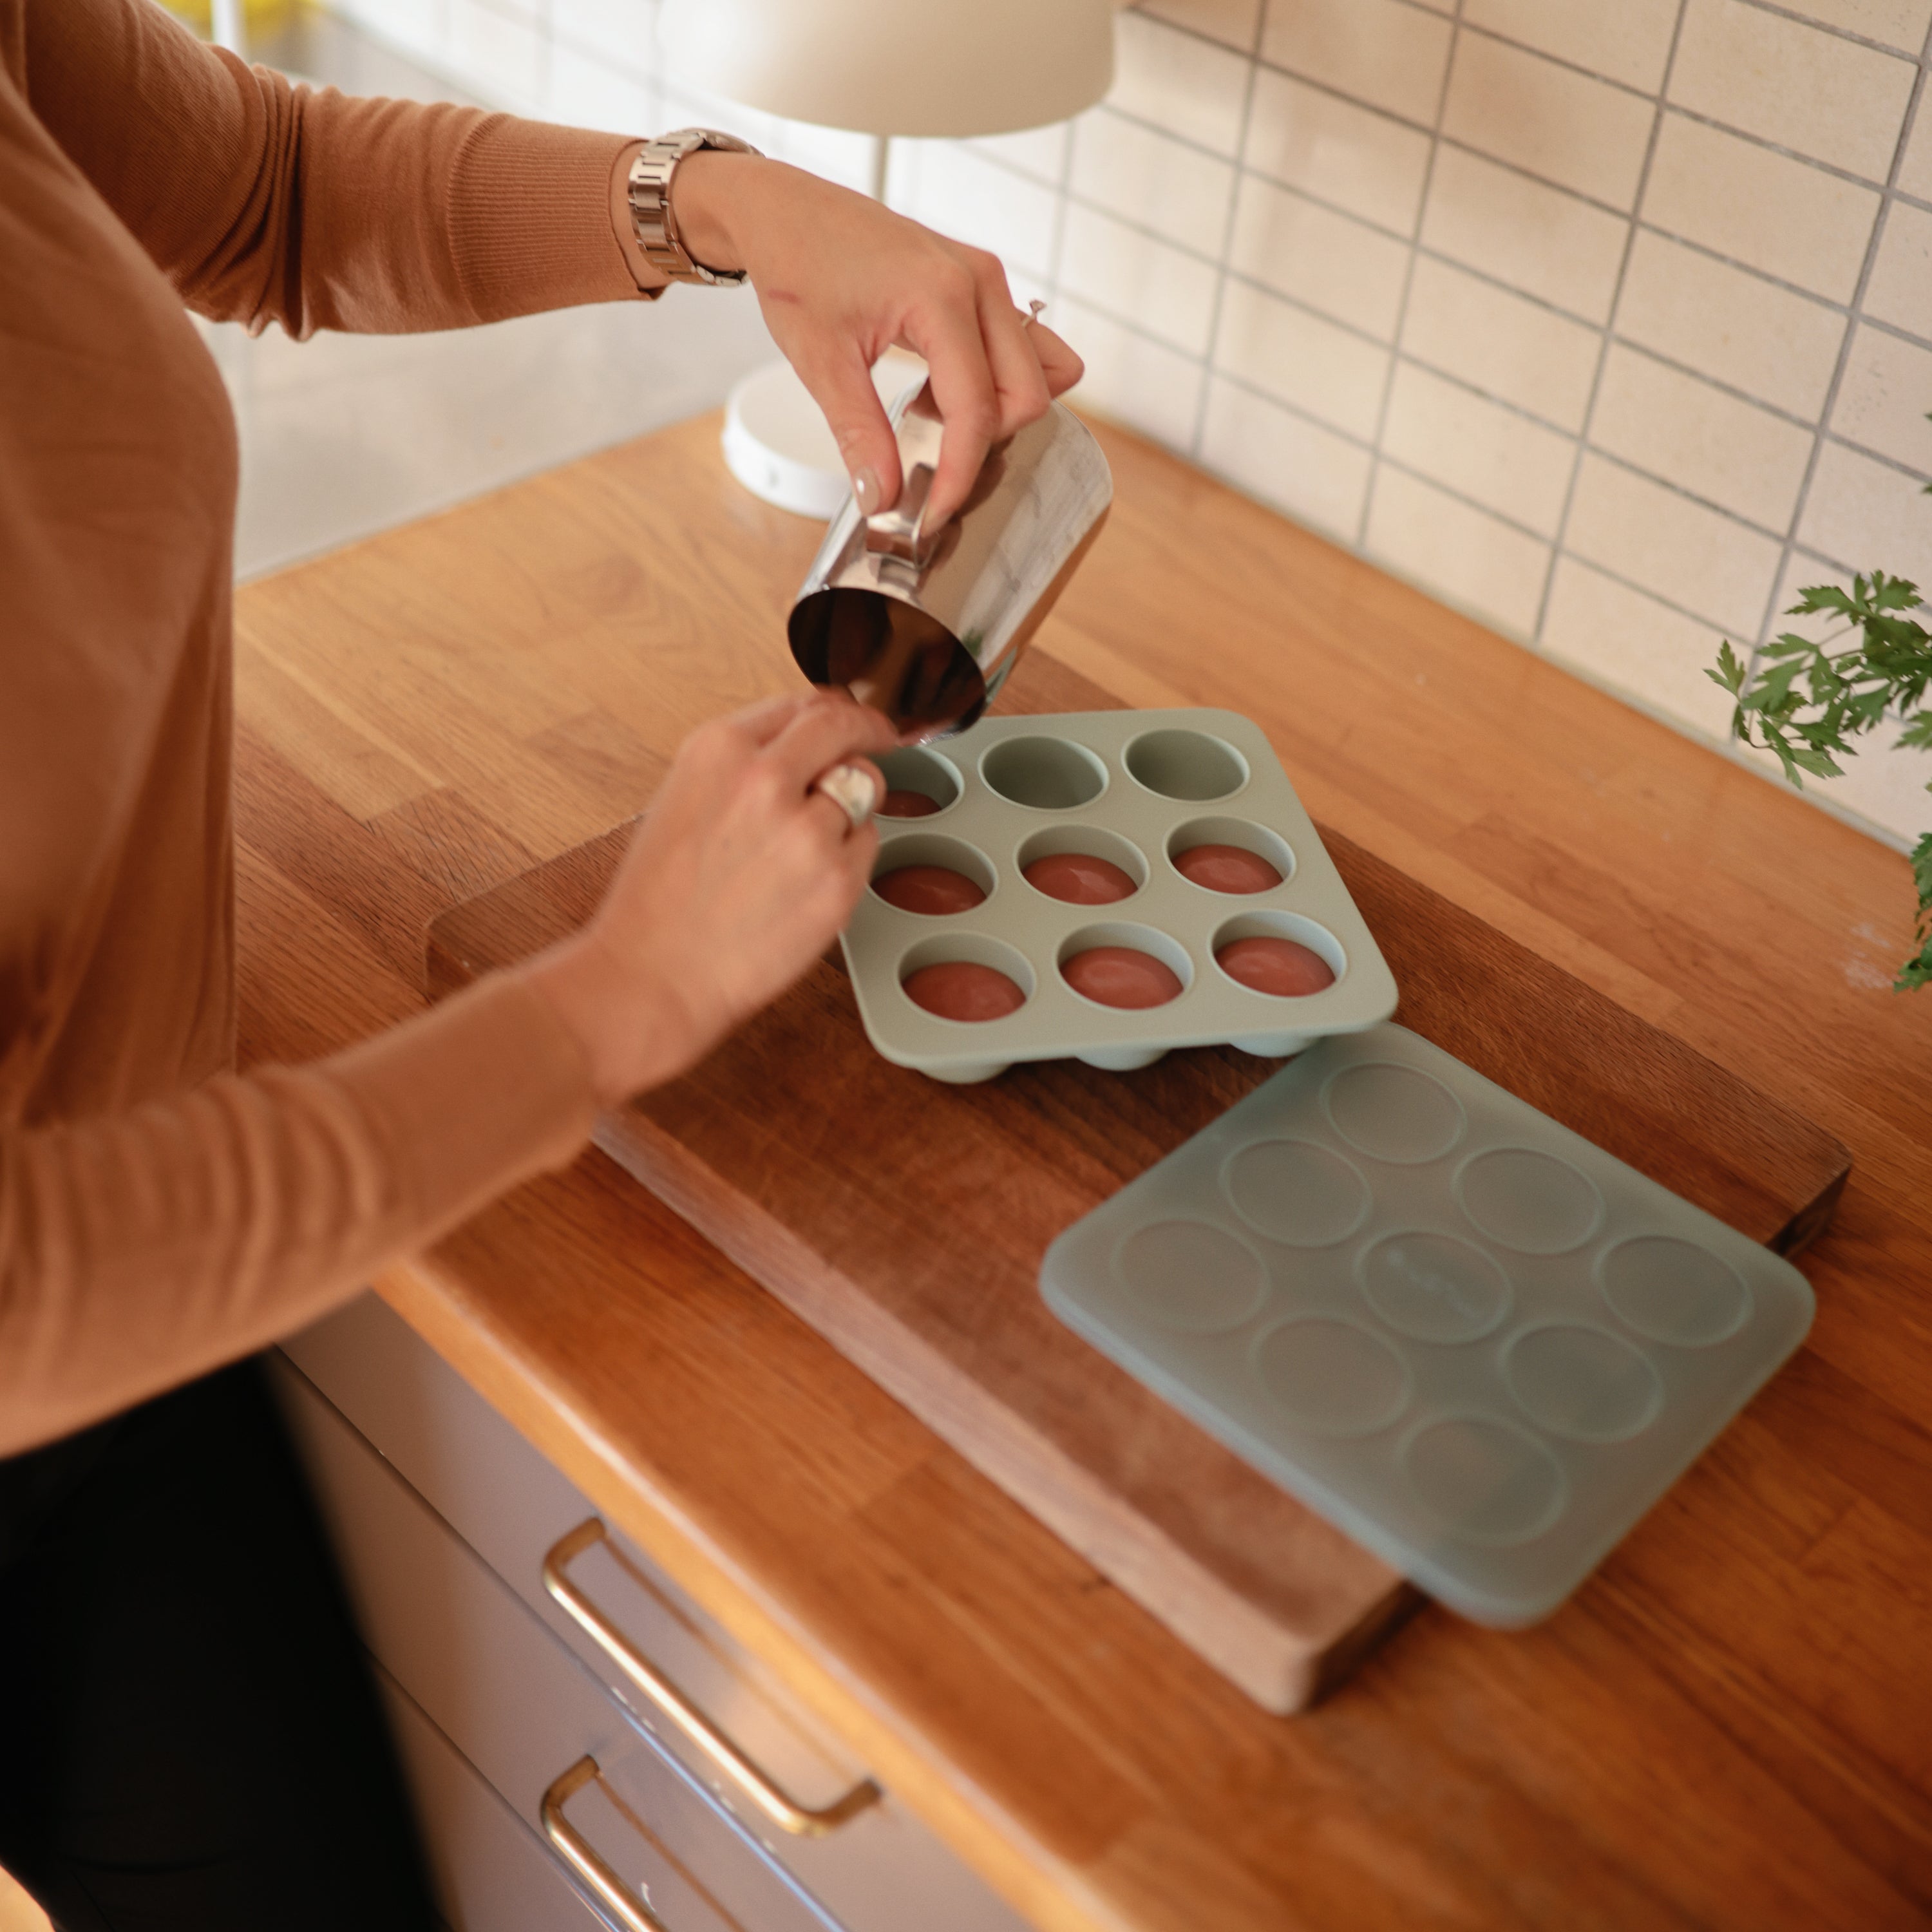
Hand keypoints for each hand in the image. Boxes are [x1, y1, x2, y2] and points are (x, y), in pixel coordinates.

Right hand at [522, 692, 895, 1105]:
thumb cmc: (658, 902)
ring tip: (800, 851)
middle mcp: (766, 778)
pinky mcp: (838, 880)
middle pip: (845, 728)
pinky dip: (849, 860)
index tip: (852, 717)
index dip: (836, 709)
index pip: (802, 703)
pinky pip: (868, 847)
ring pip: (865, 791)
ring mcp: (808, 829)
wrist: (654, 976)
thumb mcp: (684, 800)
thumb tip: (804, 741)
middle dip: (869, 732)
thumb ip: (743, 763)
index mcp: (718, 749)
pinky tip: (804, 885)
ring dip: (848, 811)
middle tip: (881, 740)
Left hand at [667, 152, 1083, 527]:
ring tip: (931, 419)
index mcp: (942, 295)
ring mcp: (986, 278)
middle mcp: (979, 282)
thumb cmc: (798, 266)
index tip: (932, 513)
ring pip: (1034, 372)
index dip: (958, 473)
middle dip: (983, 446)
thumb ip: (859, 435)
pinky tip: (942, 391)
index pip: (977, 409)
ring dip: (995, 414)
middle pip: (1025, 395)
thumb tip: (882, 498)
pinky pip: (1021, 347)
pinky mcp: (981, 283)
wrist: (783, 211)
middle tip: (927, 465)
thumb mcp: (820, 362)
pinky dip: (996, 384)